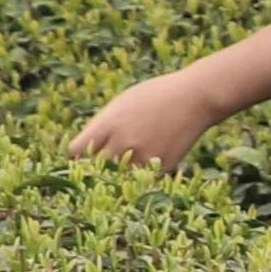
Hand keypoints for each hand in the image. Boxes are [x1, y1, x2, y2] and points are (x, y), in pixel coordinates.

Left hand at [71, 70, 217, 168]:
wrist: (195, 98)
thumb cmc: (156, 95)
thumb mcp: (122, 103)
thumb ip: (103, 126)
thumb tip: (86, 150)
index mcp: (108, 124)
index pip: (75, 151)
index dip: (77, 155)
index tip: (81, 155)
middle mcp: (122, 143)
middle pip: (96, 167)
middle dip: (99, 164)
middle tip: (109, 159)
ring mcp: (141, 157)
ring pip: (120, 175)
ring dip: (122, 169)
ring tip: (136, 153)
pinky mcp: (160, 168)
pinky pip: (143, 176)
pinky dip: (145, 170)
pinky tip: (156, 151)